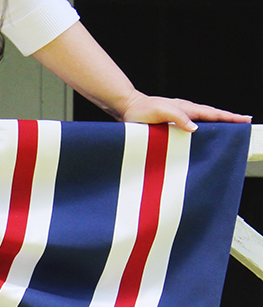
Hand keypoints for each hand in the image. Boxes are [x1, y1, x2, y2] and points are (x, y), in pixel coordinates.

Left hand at [117, 92, 252, 131]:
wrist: (128, 107)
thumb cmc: (142, 110)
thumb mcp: (161, 113)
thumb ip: (178, 118)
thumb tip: (195, 128)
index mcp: (186, 108)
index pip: (213, 114)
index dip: (229, 118)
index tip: (244, 120)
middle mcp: (186, 111)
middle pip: (212, 115)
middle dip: (229, 119)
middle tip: (245, 122)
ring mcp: (180, 115)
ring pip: (204, 119)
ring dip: (217, 123)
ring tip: (230, 128)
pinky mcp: (172, 121)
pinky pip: (193, 124)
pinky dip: (203, 127)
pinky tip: (204, 133)